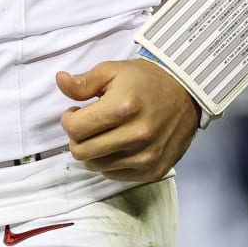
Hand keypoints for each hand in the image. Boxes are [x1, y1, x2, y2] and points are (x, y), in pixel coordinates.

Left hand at [57, 57, 199, 182]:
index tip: (76, 112)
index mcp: (122, 107)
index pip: (74, 129)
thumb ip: (84, 82)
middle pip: (82, 152)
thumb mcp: (112, 71)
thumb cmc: (146, 80)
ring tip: (104, 134)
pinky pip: (115, 175)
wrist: (187, 95)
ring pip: (96, 166)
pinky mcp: (154, 171)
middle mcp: (135, 135)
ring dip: (93, 151)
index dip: (68, 120)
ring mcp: (146, 156)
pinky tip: (118, 145)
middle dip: (77, 138)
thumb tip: (60, 80)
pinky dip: (110, 162)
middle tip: (88, 125)